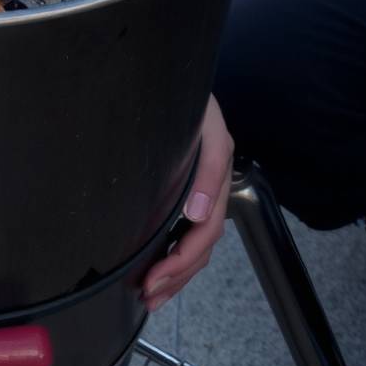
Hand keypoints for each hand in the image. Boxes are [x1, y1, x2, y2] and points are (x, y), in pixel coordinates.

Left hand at [142, 96, 233, 313]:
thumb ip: (209, 167)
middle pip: (201, 243)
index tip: (157, 273)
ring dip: (176, 274)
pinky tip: (158, 271)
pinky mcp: (186, 187)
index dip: (184, 256)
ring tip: (151, 295)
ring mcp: (200, 187)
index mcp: (216, 168)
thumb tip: (198, 213)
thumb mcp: (203, 124)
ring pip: (195, 242)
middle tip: (149, 294)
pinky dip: (173, 256)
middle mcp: (211, 183)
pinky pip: (185, 230)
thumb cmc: (184, 95)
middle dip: (177, 274)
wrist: (170, 70)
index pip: (207, 228)